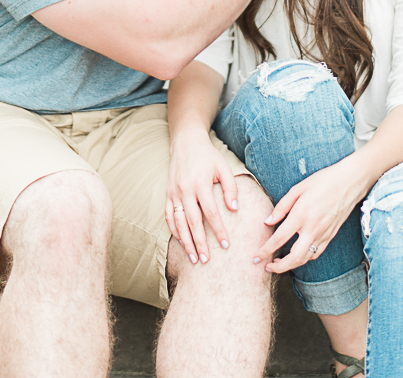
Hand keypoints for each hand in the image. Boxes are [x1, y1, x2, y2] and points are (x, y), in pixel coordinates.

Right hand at [165, 131, 238, 264]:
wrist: (185, 141)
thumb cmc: (208, 156)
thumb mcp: (223, 167)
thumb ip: (230, 188)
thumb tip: (235, 210)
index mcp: (200, 184)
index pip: (211, 213)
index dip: (218, 231)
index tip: (225, 245)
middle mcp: (185, 190)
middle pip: (192, 222)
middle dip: (200, 243)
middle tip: (206, 260)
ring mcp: (174, 193)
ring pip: (178, 222)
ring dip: (185, 242)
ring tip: (193, 257)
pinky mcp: (167, 194)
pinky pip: (168, 216)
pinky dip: (174, 230)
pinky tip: (181, 241)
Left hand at [253, 160, 363, 272]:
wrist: (349, 183)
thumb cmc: (322, 181)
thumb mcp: (298, 188)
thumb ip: (281, 207)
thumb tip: (268, 221)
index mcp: (301, 215)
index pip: (279, 239)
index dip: (266, 250)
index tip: (256, 257)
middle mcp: (312, 228)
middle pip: (293, 258)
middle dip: (278, 267)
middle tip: (266, 267)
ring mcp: (323, 234)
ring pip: (305, 259)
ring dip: (291, 265)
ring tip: (279, 263)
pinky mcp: (330, 236)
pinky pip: (316, 254)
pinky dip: (304, 259)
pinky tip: (297, 255)